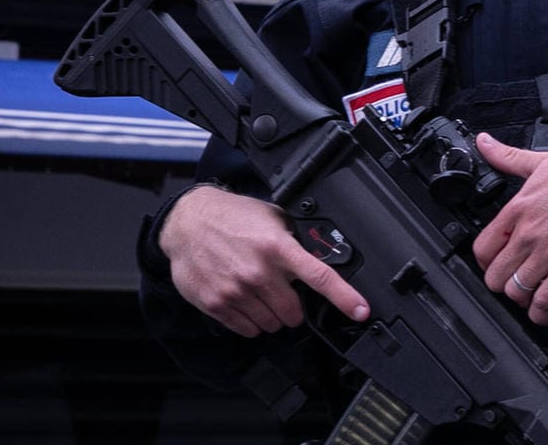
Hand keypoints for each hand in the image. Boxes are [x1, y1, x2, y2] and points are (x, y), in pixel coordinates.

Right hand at [158, 184, 368, 336]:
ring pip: (271, 325)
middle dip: (294, 308)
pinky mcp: (216, 304)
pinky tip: (244, 301)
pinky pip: (247, 329)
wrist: (187, 222)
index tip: (361, 311)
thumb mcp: (272, 218)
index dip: (344, 297)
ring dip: (271, 315)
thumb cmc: (232, 217)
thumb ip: (295, 240)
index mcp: (278, 247)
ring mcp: (236, 291)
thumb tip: (321, 254)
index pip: (319, 277)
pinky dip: (251, 322)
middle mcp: (258, 272)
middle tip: (282, 292)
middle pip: (294, 313)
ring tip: (259, 292)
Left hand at [472, 134, 547, 325]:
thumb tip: (484, 143)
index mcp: (518, 209)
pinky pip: (545, 301)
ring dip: (521, 298)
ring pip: (516, 292)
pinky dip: (540, 313)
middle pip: (495, 277)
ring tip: (529, 295)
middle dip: (501, 283)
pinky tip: (543, 311)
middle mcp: (529, 234)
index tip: (495, 262)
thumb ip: (508, 156)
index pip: (482, 248)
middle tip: (512, 281)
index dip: (485, 261)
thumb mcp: (541, 160)